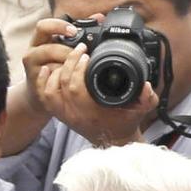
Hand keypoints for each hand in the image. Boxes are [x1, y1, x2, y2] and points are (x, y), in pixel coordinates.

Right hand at [21, 18, 77, 112]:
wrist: (41, 91)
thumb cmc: (56, 63)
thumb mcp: (65, 45)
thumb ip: (80, 31)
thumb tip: (99, 17)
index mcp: (40, 39)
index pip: (43, 26)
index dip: (58, 26)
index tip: (74, 31)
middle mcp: (33, 52)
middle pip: (47, 48)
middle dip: (66, 52)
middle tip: (81, 55)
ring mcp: (33, 69)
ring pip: (49, 68)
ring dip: (65, 67)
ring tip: (77, 69)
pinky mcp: (36, 83)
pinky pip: (49, 81)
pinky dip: (62, 80)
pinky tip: (70, 80)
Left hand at [38, 42, 157, 145]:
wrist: (114, 139)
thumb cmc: (125, 122)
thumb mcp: (140, 110)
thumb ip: (147, 98)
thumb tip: (146, 85)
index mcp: (92, 111)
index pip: (76, 87)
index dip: (78, 68)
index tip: (87, 55)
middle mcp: (76, 114)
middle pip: (62, 84)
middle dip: (70, 63)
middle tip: (79, 50)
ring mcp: (66, 115)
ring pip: (50, 91)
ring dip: (56, 72)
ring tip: (67, 59)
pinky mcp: (60, 114)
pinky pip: (44, 99)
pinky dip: (43, 83)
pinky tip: (47, 69)